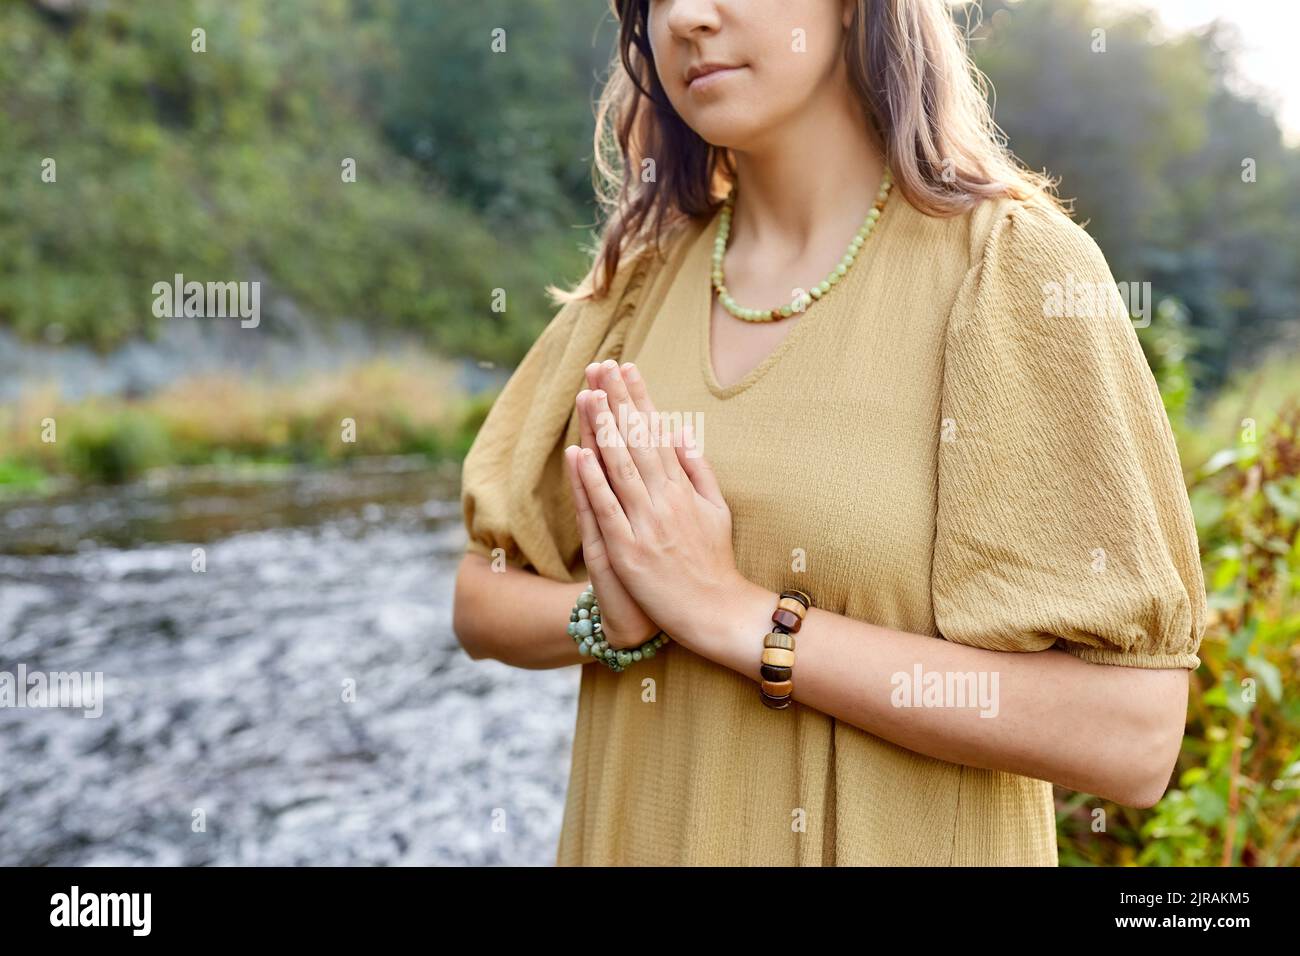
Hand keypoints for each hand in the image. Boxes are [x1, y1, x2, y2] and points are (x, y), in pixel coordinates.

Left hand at [568, 359, 741, 643]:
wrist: (715, 610)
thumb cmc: (714, 560)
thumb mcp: (716, 508)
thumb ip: (697, 468)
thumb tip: (681, 430)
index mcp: (683, 488)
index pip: (657, 433)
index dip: (640, 398)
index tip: (627, 368)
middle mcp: (664, 500)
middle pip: (636, 442)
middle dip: (618, 401)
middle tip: (602, 366)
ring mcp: (645, 524)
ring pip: (619, 468)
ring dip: (603, 429)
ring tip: (588, 395)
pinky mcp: (627, 550)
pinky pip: (606, 508)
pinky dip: (592, 480)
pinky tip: (579, 453)